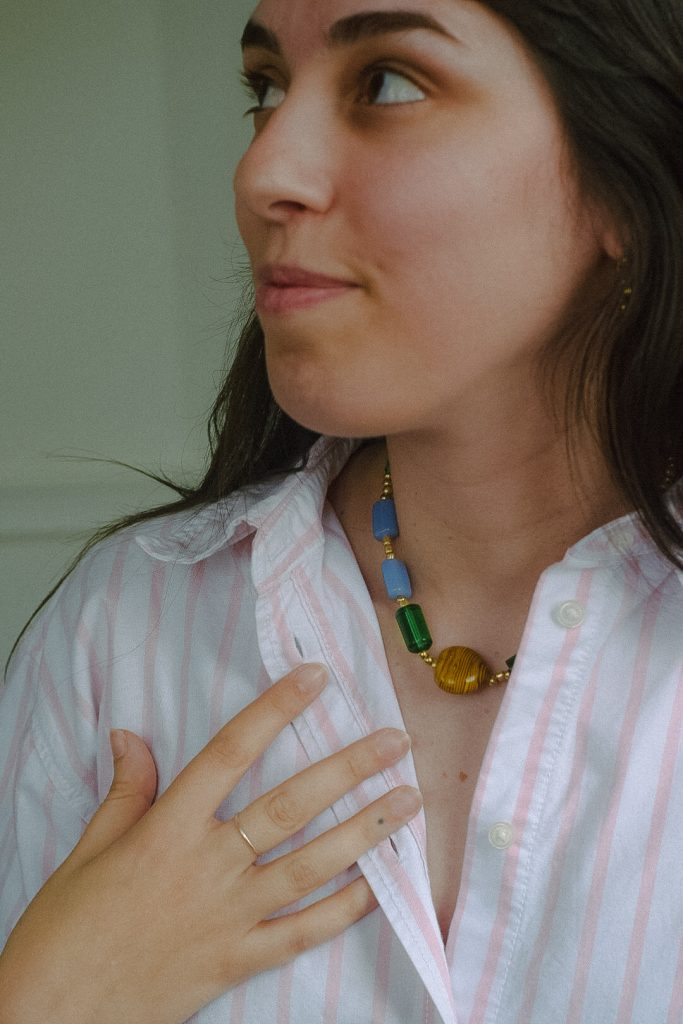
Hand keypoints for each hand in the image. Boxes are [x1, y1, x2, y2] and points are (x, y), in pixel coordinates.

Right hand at [0, 664, 421, 1023]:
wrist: (52, 1015)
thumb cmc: (65, 929)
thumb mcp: (88, 849)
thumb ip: (125, 790)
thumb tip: (132, 733)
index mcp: (166, 829)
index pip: (230, 753)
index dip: (274, 710)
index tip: (314, 678)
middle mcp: (206, 867)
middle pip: (288, 807)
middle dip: (347, 769)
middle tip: (394, 741)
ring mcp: (228, 917)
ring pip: (309, 866)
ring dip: (364, 831)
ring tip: (408, 802)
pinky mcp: (236, 962)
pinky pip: (301, 934)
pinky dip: (342, 910)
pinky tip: (378, 886)